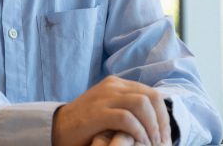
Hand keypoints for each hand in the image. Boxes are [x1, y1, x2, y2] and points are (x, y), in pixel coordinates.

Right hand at [51, 75, 170, 145]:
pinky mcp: (97, 112)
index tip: (164, 134)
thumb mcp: (110, 107)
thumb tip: (156, 116)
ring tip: (151, 142)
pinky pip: (127, 118)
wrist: (58, 128)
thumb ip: (128, 105)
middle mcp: (112, 86)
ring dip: (152, 126)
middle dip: (161, 121)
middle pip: (151, 97)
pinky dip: (138, 131)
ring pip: (142, 104)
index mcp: (117, 84)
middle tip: (161, 140)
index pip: (152, 93)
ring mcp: (104, 98)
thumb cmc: (88, 123)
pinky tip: (139, 142)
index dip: (163, 115)